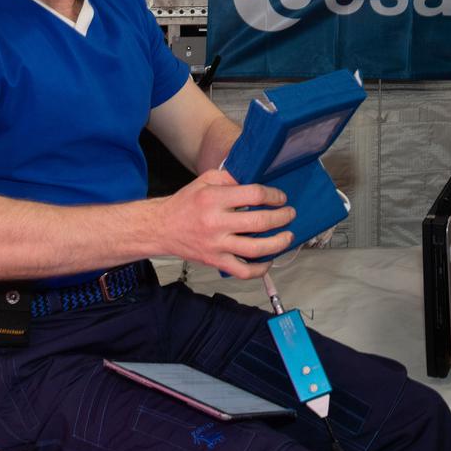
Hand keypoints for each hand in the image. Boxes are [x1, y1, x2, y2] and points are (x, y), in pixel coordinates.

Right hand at [155, 169, 295, 279]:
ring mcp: (217, 245)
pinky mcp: (215, 261)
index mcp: (214, 198)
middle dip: (282, 217)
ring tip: (288, 236)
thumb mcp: (204, 181)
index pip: (253, 194)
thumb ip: (229, 179)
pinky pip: (243, 271)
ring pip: (256, 249)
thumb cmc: (185, 203)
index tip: (280, 197)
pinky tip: (269, 260)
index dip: (273, 195)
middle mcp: (216, 222)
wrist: (161, 228)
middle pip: (260, 221)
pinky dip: (260, 269)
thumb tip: (254, 181)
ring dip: (278, 243)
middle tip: (290, 214)